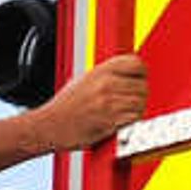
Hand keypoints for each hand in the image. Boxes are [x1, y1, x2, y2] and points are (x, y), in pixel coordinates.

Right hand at [35, 53, 150, 150]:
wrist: (48, 126)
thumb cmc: (63, 107)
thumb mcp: (83, 80)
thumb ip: (106, 76)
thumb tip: (127, 76)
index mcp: (100, 70)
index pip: (136, 63)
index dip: (141, 73)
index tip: (139, 79)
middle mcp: (106, 84)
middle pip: (142, 85)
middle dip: (140, 94)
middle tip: (130, 101)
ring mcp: (109, 102)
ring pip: (140, 102)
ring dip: (137, 109)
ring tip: (126, 112)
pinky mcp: (110, 120)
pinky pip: (134, 118)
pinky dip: (131, 121)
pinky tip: (121, 121)